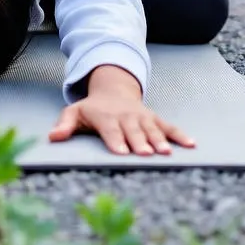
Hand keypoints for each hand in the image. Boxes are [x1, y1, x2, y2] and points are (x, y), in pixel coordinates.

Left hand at [48, 64, 195, 155]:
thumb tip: (52, 137)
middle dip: (139, 142)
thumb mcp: (75, 112)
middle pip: (133, 131)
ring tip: (166, 152)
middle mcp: (126, 117)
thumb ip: (65, 125)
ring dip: (159, 140)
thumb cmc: (92, 108)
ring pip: (152, 130)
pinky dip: (180, 135)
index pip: (111, 130)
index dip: (116, 140)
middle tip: (145, 154)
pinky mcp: (155, 119)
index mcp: (106, 117)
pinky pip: (168, 127)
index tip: (121, 152)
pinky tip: (191, 144)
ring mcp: (142, 118)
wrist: (113, 90)